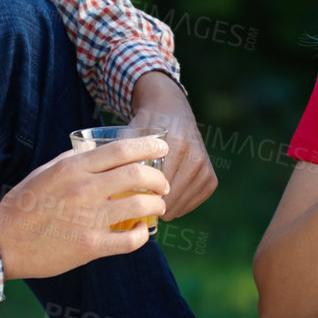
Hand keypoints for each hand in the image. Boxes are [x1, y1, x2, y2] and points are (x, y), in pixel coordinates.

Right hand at [0, 136, 168, 279]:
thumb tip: (96, 150)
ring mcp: (89, 218)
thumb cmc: (22, 205)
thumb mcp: (44, 172)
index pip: (121, 150)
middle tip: (163, 184)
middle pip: (138, 175)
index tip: (162, 147)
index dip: (148, 146)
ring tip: (158, 206)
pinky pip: (129, 240)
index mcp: (73, 168)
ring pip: (140, 205)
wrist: (2, 243)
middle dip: (158, 178)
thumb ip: (71, 160)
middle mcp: (84, 189)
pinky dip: (142, 234)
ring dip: (156, 205)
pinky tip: (141, 231)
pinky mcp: (90, 246)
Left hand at [127, 70, 217, 219]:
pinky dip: (180, 205)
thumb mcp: (130, 134)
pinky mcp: (210, 177)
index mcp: (176, 145)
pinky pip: (194, 202)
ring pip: (182, 204)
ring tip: (150, 204)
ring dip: (166, 209)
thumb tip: (106, 191)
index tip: (127, 202)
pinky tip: (167, 200)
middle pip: (170, 198)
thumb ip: (120, 157)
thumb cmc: (145, 124)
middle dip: (152, 206)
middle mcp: (195, 156)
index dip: (140, 200)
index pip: (158, 187)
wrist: (171, 108)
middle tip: (136, 207)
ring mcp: (205, 168)